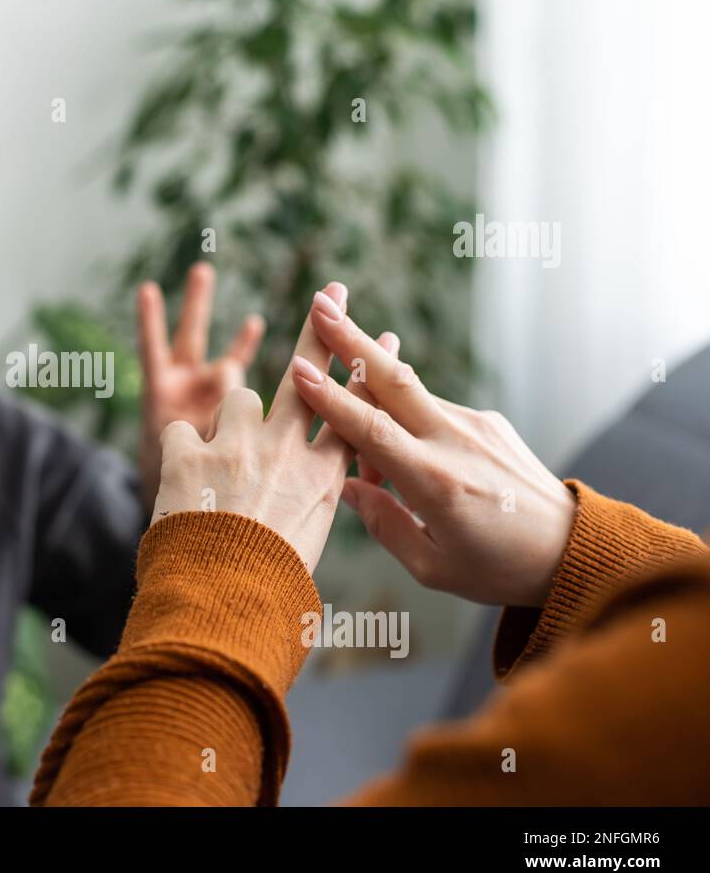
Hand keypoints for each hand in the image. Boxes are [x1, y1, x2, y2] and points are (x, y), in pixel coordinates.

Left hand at [152, 284, 395, 573]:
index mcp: (322, 481)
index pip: (355, 414)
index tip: (384, 342)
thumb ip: (308, 507)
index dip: (368, 376)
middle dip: (323, 329)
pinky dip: (179, 451)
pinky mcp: (189, 452)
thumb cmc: (266, 588)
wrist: (219, 603)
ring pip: (238, 399)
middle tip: (332, 292)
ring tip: (219, 460)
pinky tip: (179, 483)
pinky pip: (180, 430)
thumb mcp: (307, 547)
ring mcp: (237, 445)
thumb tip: (308, 497)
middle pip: (310, 373)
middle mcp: (286, 452)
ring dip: (230, 418)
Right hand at [289, 301, 576, 606]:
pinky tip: (400, 458)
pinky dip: (403, 422)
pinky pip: (430, 412)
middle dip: (352, 339)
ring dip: (370, 390)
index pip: (372, 430)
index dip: (332, 398)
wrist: (574, 551)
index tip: (300, 368)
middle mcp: (455, 443)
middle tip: (319, 303)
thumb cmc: (499, 568)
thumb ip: (383, 524)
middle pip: (393, 379)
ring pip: (408, 395)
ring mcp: (475, 425)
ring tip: (357, 425)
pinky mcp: (488, 422)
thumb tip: (347, 486)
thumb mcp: (432, 566)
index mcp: (436, 483)